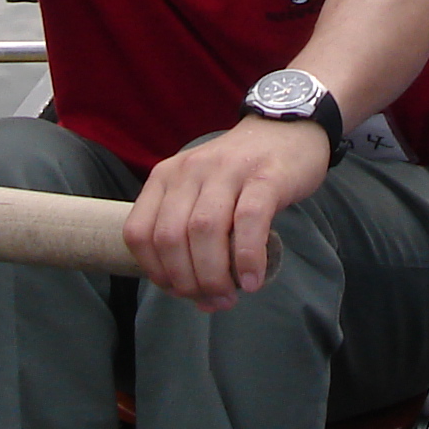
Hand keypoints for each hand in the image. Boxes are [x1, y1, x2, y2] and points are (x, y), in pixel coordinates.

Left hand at [125, 116, 329, 309]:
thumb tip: (201, 299)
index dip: (156, 272)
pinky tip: (253, 280)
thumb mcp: (203, 195)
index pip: (139, 233)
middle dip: (187, 281)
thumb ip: (195, 242)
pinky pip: (249, 221)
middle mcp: (189, 171)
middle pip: (170, 238)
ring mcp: (226, 170)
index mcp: (166, 177)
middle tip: (213, 299)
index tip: (182, 291)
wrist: (288, 129)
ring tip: (231, 295)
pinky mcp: (265, 176)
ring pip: (204, 230)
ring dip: (214, 275)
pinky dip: (247, 258)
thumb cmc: (243, 175)